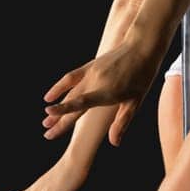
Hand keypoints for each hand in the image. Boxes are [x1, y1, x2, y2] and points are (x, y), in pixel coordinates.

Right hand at [42, 36, 159, 147]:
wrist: (141, 47)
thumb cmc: (142, 76)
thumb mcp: (136, 102)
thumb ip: (122, 122)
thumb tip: (114, 143)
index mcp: (107, 92)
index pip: (81, 103)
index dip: (64, 110)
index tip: (49, 114)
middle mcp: (95, 82)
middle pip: (72, 102)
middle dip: (59, 119)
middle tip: (47, 134)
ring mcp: (91, 73)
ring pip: (69, 93)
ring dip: (57, 107)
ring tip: (46, 120)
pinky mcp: (89, 66)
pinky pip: (70, 78)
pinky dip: (58, 87)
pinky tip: (49, 96)